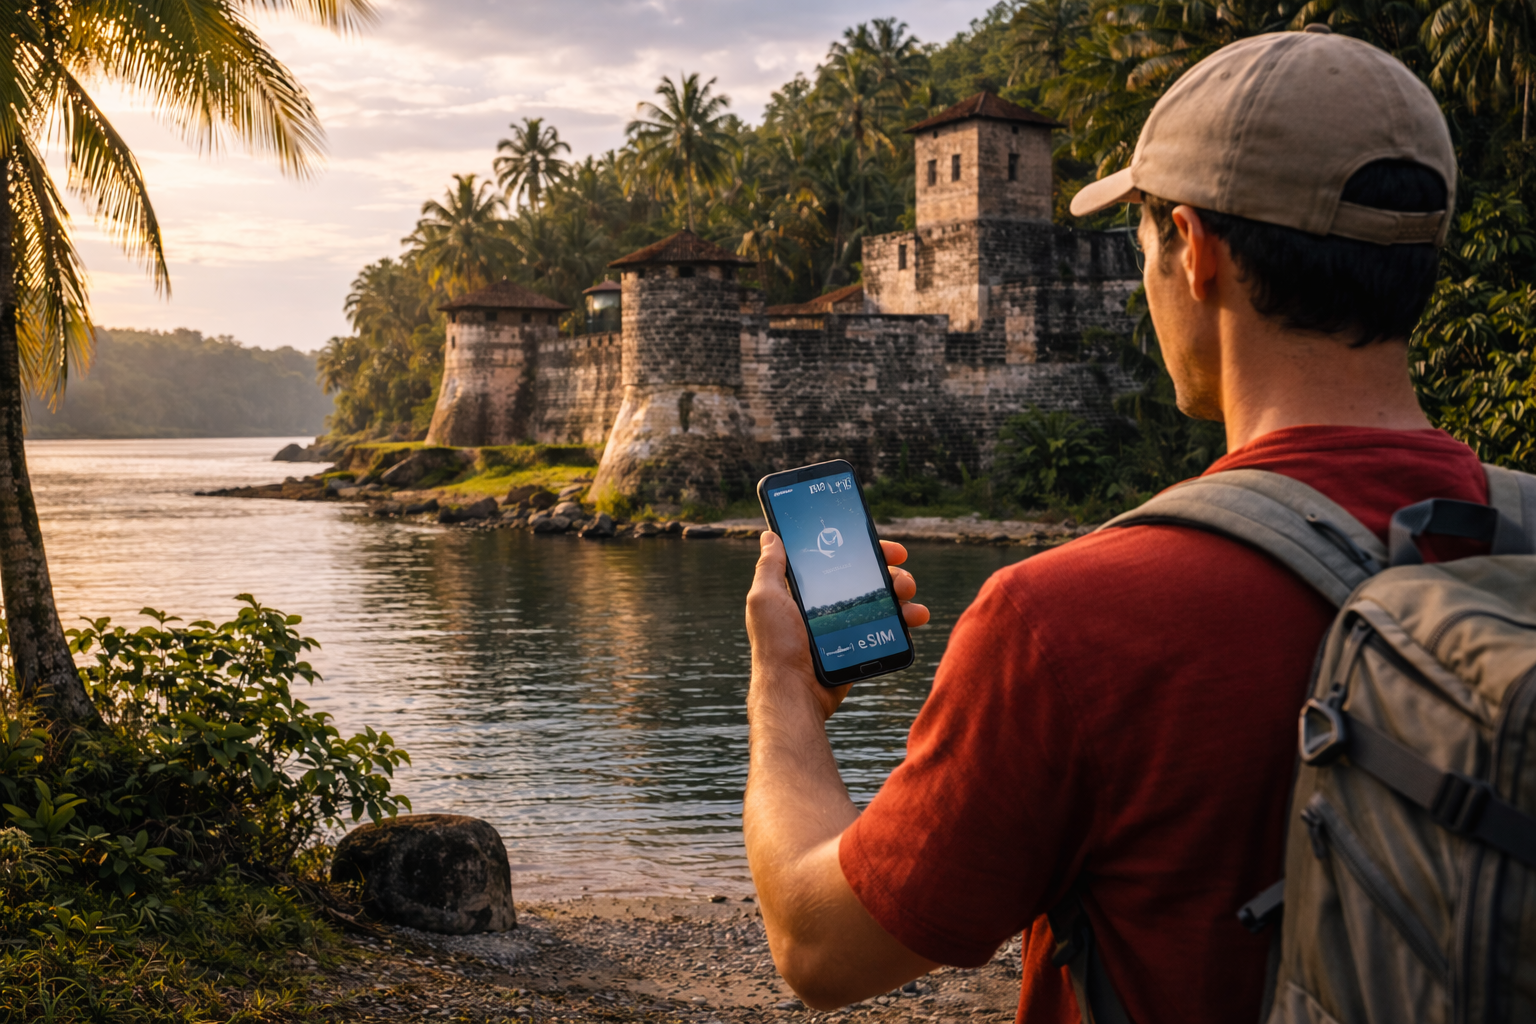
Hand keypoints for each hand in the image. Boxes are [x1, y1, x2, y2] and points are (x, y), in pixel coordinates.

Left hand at [746, 531, 928, 720]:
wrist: (794, 692)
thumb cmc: (776, 646)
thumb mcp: (765, 599)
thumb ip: (770, 568)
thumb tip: (770, 536)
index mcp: (806, 590)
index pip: (839, 558)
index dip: (861, 547)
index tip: (881, 544)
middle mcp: (828, 605)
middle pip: (867, 577)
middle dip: (891, 570)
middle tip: (902, 576)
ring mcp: (846, 625)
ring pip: (883, 600)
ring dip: (902, 592)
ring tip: (909, 597)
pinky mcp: (860, 645)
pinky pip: (888, 627)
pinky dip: (906, 620)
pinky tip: (915, 618)